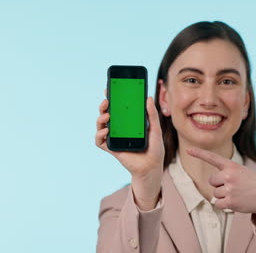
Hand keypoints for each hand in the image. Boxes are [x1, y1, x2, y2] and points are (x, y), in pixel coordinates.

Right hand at [96, 89, 164, 207]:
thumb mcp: (155, 129)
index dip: (112, 98)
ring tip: (107, 115)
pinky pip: (100, 141)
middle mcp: (120, 129)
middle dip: (104, 106)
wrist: (152, 167)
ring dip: (100, 119)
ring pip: (101, 126)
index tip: (110, 89)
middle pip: (107, 115)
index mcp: (129, 123)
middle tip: (106, 100)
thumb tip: (148, 98)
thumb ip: (152, 115)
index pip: (118, 108)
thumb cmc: (155, 148)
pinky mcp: (112, 149)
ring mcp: (114, 139)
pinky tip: (105, 131)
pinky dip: (99, 135)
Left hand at [186, 147, 255, 218]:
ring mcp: (230, 189)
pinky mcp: (231, 201)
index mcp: (232, 166)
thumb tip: (211, 188)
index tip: (188, 150)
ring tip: (237, 193)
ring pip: (214, 193)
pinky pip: (218, 204)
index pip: (212, 158)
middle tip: (234, 186)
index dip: (199, 154)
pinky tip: (235, 201)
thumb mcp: (241, 171)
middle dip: (219, 185)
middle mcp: (230, 175)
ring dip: (223, 195)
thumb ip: (226, 173)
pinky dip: (224, 205)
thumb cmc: (252, 183)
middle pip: (211, 181)